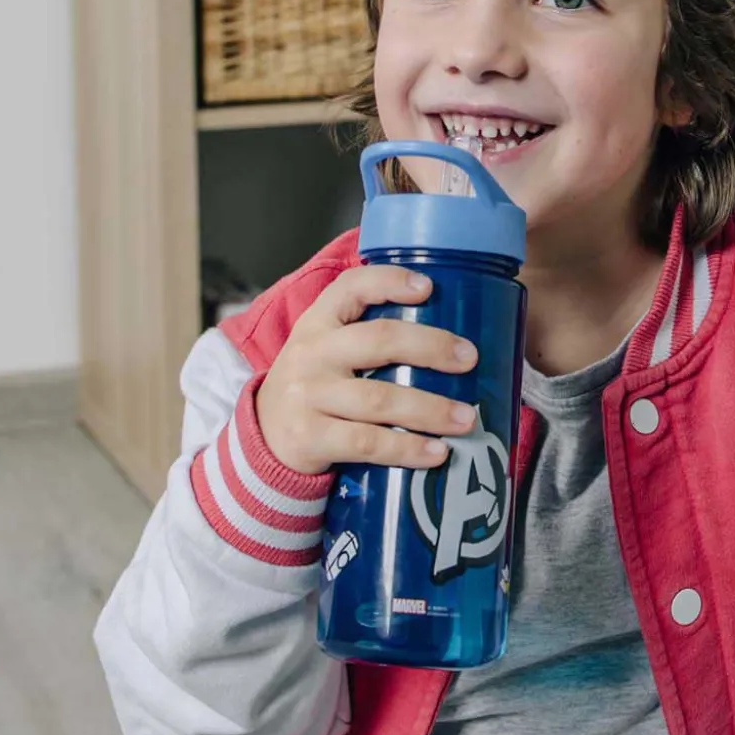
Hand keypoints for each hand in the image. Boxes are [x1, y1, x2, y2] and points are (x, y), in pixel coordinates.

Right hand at [255, 265, 477, 476]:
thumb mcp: (326, 349)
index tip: (429, 288)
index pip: (351, 288)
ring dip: (430, 409)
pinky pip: (367, 444)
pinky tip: (437, 452)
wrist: (264, 438)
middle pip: (379, 340)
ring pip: (379, 399)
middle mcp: (312, 353)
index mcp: (318, 322)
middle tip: (470, 358)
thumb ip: (368, 336)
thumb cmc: (315, 387)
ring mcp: (308, 396)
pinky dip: (407, 448)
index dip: (389, 282)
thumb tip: (449, 342)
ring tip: (466, 418)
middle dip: (431, 347)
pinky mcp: (310, 438)